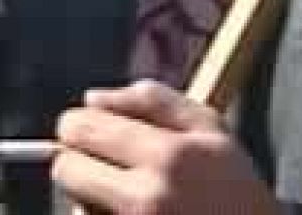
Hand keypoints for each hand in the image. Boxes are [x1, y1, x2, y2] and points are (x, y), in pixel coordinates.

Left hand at [51, 81, 277, 214]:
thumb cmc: (236, 189)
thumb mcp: (211, 129)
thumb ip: (151, 100)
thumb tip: (91, 98)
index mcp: (168, 155)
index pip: (79, 129)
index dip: (80, 128)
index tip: (95, 135)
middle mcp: (147, 199)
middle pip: (66, 170)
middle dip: (80, 165)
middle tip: (110, 170)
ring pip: (76, 208)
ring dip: (92, 202)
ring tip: (135, 203)